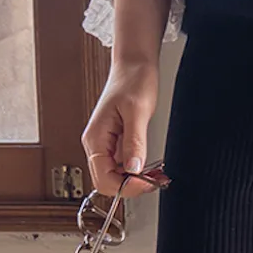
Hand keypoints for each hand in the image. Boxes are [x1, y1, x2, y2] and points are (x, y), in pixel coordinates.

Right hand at [82, 59, 159, 197]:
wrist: (134, 65)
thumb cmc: (133, 80)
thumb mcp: (137, 112)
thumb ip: (134, 142)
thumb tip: (133, 168)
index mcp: (95, 138)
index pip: (104, 179)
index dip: (125, 187)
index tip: (146, 183)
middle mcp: (97, 145)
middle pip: (108, 183)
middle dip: (131, 187)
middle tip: (154, 182)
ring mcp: (106, 146)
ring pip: (117, 178)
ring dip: (136, 181)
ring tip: (156, 175)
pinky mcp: (116, 144)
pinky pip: (124, 167)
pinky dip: (138, 172)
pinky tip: (151, 168)